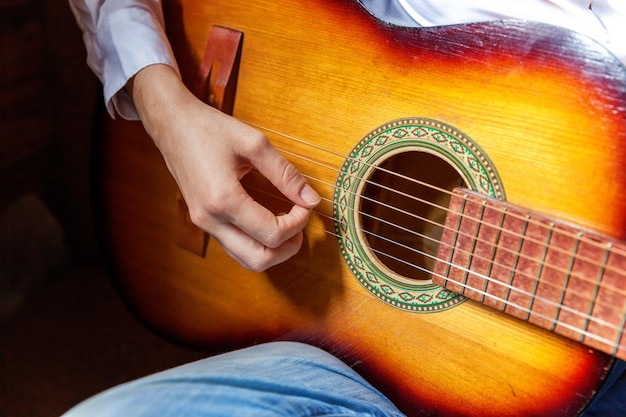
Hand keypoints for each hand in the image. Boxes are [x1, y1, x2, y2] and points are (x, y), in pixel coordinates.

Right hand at [128, 64, 320, 270]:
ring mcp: (204, 224)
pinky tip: (268, 222)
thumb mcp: (254, 144)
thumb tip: (312, 199)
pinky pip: (235, 247)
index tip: (305, 204)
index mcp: (223, 199)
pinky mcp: (203, 222)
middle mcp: (210, 220)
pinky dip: (257, 243)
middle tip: (301, 224)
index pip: (272, 233)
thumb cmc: (210, 128)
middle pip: (259, 259)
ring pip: (246, 259)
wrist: (172, 124)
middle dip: (288, 248)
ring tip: (288, 226)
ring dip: (273, 250)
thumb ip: (286, 174)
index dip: (298, 223)